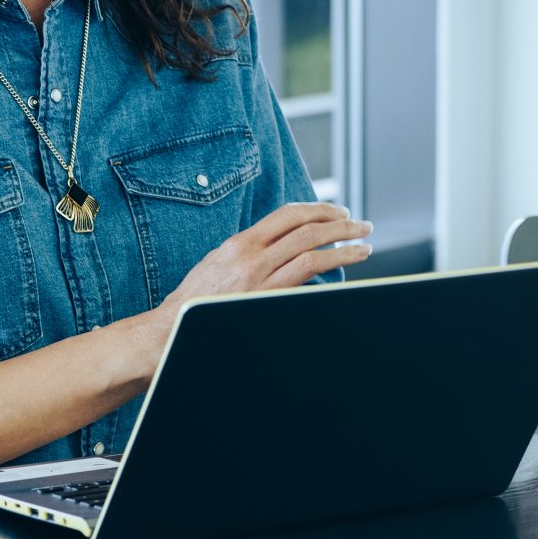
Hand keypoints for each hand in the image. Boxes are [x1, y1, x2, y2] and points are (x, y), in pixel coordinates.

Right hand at [163, 202, 372, 308]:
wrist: (173, 329)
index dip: (318, 209)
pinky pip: (303, 282)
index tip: (337, 211)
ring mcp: (259, 281)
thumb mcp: (219, 262)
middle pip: (306, 230)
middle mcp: (251, 257)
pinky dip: (328, 273)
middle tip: (361, 225)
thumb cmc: (195, 299)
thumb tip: (281, 243)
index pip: (287, 215)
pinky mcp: (265, 301)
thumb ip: (250, 250)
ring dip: (344, 248)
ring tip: (363, 246)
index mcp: (240, 243)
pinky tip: (343, 272)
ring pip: (312, 255)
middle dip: (340, 225)